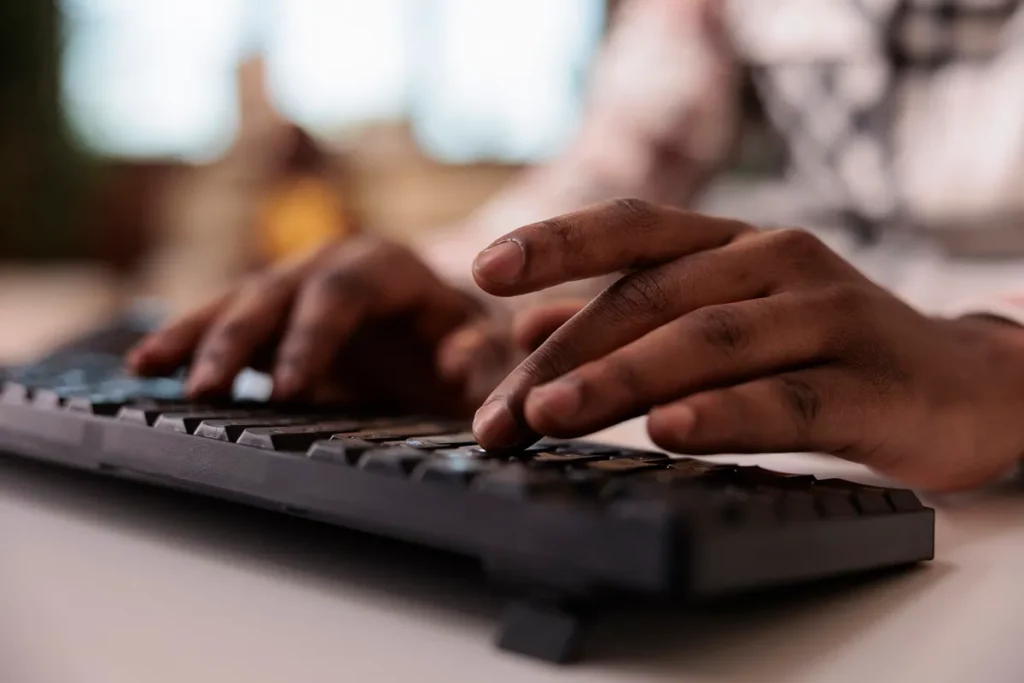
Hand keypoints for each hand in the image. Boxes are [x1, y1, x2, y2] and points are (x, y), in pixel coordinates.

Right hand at [128, 237, 547, 414]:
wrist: (444, 320)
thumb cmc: (466, 333)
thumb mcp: (486, 343)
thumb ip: (479, 353)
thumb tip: (455, 366)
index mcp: (386, 265)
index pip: (342, 293)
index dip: (311, 338)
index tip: (287, 389)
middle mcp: (331, 263)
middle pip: (276, 293)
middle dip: (238, 341)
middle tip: (206, 389)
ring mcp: (295, 283)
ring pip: (237, 302)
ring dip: (195, 336)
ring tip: (151, 369)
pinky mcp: (272, 310)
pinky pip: (223, 320)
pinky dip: (186, 339)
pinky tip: (147, 364)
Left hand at [470, 200, 1023, 490]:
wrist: (960, 383)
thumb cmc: (822, 349)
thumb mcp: (723, 318)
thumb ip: (628, 320)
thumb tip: (525, 330)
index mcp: (733, 244)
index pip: (633, 226)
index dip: (557, 242)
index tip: (483, 270)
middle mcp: (776, 262)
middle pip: (651, 300)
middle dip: (566, 359)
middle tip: (501, 413)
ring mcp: (828, 315)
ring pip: (708, 341)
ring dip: (622, 379)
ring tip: (553, 417)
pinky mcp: (872, 382)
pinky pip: (788, 399)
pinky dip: (723, 412)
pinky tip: (669, 430)